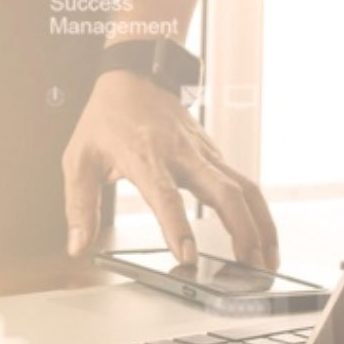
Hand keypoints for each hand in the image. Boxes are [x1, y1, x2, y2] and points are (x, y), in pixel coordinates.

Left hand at [62, 70, 279, 269]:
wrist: (133, 77)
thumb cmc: (106, 119)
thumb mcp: (79, 159)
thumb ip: (79, 206)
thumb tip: (77, 246)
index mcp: (145, 156)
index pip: (166, 196)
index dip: (177, 227)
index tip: (187, 257)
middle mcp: (181, 153)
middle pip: (224, 191)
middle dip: (242, 230)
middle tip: (249, 266)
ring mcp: (202, 152)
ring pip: (243, 187)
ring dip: (260, 224)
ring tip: (266, 260)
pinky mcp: (213, 153)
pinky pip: (242, 182)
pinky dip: (257, 210)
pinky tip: (261, 236)